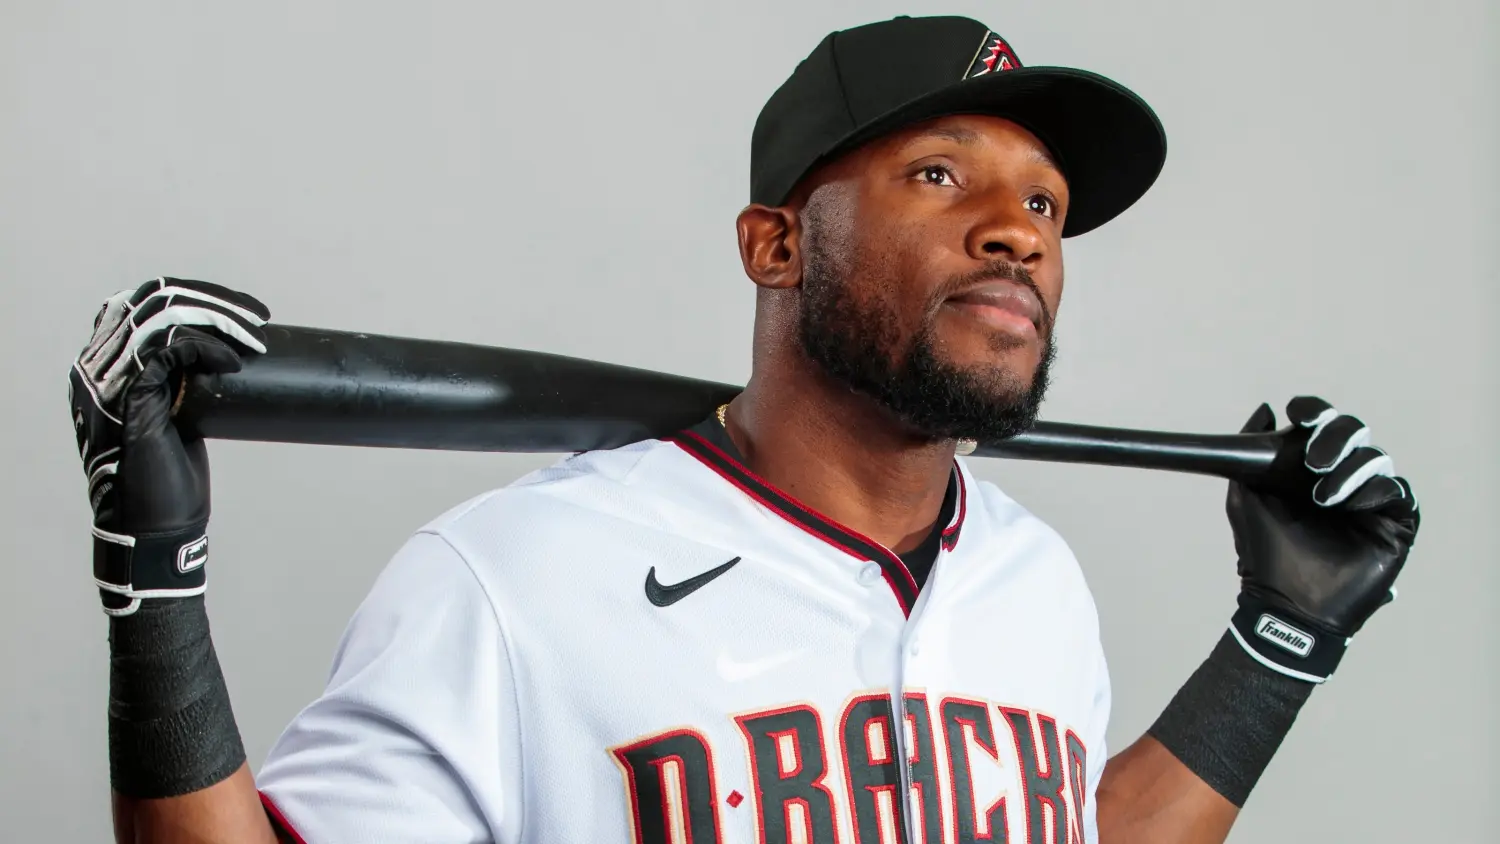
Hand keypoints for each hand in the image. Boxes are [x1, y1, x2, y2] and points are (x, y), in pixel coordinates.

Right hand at [69, 278, 270, 615]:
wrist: (159, 524)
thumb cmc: (169, 477)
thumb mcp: (178, 415)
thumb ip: (184, 386)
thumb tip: (226, 357)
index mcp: (109, 365)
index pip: (148, 303)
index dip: (199, 295)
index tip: (248, 311)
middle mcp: (98, 365)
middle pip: (154, 300)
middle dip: (213, 299)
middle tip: (258, 317)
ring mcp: (109, 380)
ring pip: (161, 318)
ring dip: (216, 318)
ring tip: (253, 336)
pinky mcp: (128, 399)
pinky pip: (167, 351)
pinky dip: (205, 347)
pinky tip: (232, 360)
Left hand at [1226, 397, 1419, 681]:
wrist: (1286, 605)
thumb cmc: (1264, 554)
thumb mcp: (1245, 497)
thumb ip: (1248, 455)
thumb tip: (1266, 411)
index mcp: (1309, 468)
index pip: (1323, 425)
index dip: (1317, 412)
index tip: (1302, 415)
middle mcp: (1343, 477)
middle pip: (1355, 433)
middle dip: (1337, 436)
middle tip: (1314, 459)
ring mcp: (1369, 500)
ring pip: (1377, 459)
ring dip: (1351, 471)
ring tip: (1324, 499)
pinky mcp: (1394, 524)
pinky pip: (1397, 491)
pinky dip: (1375, 491)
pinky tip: (1352, 505)